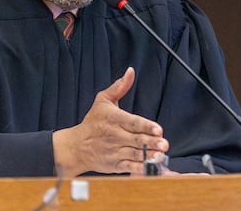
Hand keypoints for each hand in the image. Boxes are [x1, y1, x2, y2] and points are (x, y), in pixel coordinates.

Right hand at [53, 67, 168, 175]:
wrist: (76, 147)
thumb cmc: (92, 122)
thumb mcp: (103, 100)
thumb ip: (119, 87)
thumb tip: (130, 72)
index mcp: (112, 119)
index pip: (132, 122)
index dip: (146, 126)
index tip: (158, 129)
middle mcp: (114, 136)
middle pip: (136, 139)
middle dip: (151, 142)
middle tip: (164, 143)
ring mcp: (114, 151)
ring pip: (135, 154)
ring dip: (150, 155)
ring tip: (162, 155)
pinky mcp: (115, 164)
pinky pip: (130, 167)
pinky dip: (141, 169)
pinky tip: (151, 167)